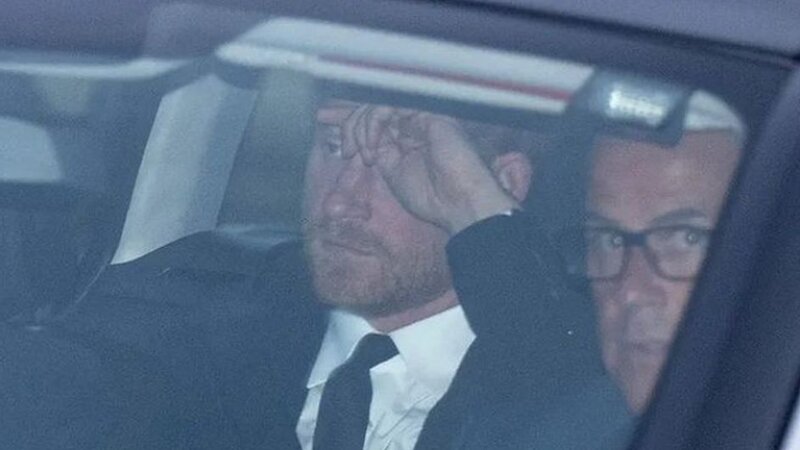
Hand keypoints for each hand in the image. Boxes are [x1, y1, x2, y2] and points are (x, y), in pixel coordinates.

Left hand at [341, 105, 518, 234]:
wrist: (457, 204)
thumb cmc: (431, 196)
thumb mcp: (392, 172)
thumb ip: (376, 151)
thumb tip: (353, 138)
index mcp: (406, 136)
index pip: (373, 116)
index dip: (347, 115)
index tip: (324, 119)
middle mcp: (413, 122)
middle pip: (372, 105)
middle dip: (347, 119)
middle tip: (344, 146)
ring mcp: (421, 117)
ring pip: (378, 104)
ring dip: (361, 127)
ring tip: (362, 153)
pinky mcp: (428, 114)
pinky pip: (390, 107)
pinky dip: (374, 124)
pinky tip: (372, 147)